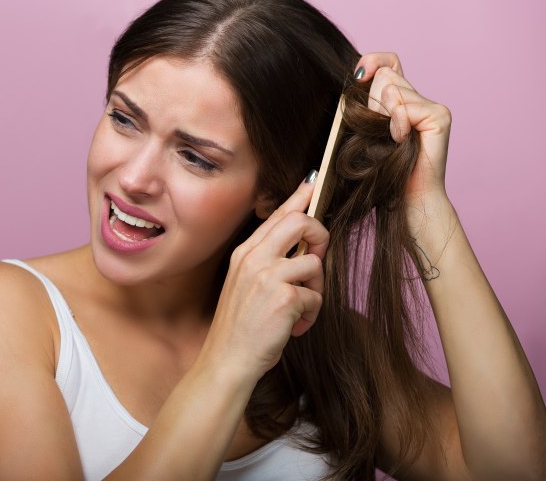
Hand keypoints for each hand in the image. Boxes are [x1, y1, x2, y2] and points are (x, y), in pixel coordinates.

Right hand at [201, 177, 329, 383]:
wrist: (226, 361)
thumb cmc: (239, 328)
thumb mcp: (245, 285)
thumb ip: (267, 263)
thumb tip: (300, 248)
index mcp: (244, 254)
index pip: (276, 216)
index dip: (298, 198)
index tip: (311, 185)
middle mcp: (254, 259)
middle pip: (300, 222)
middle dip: (319, 235)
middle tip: (317, 257)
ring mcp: (268, 277)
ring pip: (314, 262)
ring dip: (316, 288)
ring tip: (302, 307)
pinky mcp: (284, 298)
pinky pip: (315, 296)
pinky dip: (311, 313)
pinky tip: (295, 326)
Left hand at [354, 53, 451, 207]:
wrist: (407, 198)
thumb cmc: (382, 171)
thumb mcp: (365, 131)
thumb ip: (365, 104)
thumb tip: (360, 74)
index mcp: (402, 102)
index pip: (388, 62)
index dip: (373, 61)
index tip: (359, 75)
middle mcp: (420, 99)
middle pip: (384, 76)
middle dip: (371, 104)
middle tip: (380, 133)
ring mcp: (433, 106)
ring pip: (391, 89)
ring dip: (381, 117)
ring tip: (392, 140)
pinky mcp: (439, 115)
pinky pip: (404, 106)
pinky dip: (395, 124)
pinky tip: (401, 141)